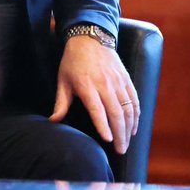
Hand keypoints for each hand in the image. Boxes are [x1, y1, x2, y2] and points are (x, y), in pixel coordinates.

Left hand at [50, 36, 137, 153]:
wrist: (90, 38)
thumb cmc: (72, 62)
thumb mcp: (63, 81)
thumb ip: (61, 103)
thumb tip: (53, 121)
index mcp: (87, 85)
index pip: (97, 109)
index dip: (103, 125)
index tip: (108, 140)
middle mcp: (105, 84)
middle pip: (116, 112)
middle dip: (120, 134)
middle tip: (120, 150)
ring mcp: (118, 81)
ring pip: (128, 108)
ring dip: (129, 128)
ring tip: (126, 143)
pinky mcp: (126, 79)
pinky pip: (134, 100)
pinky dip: (136, 116)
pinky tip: (133, 128)